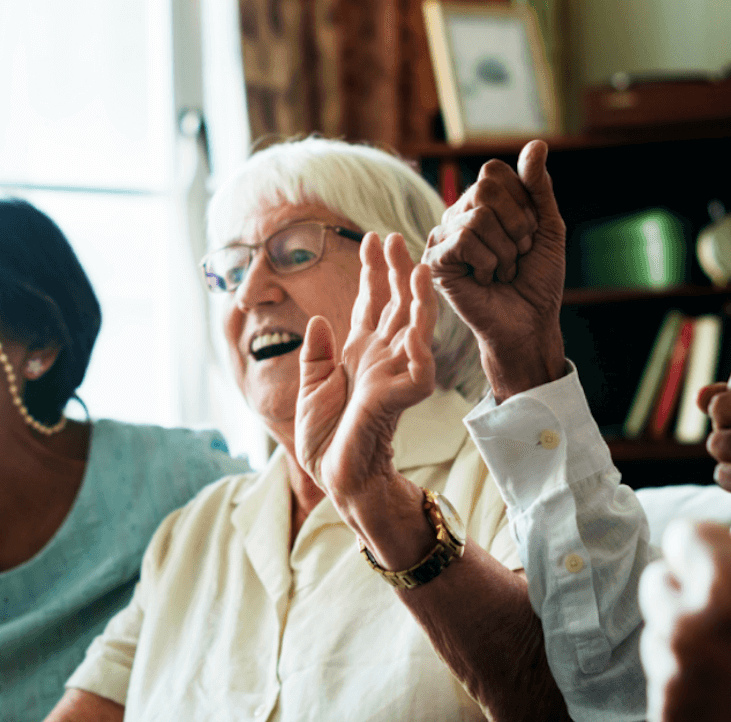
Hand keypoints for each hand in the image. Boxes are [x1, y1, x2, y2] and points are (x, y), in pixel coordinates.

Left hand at [295, 232, 435, 538]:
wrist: (335, 476)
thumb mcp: (310, 389)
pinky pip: (419, 367)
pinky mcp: (403, 397)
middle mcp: (381, 358)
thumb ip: (316, 355)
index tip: (371, 239)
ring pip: (416, 327)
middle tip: (394, 237)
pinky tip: (420, 316)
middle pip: (395, 305)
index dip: (372, 273)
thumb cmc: (325, 439)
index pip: (370, 304)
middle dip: (395, 270)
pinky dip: (421, 343)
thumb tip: (319, 320)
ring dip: (418, 296)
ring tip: (417, 265)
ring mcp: (395, 375)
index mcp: (359, 354)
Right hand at [423, 141, 566, 399]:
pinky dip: (489, 263)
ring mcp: (443, 236)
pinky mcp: (436, 260)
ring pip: (478, 217)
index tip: (531, 234)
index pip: (495, 173)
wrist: (530, 322)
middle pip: (484, 189)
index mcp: (482, 202)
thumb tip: (536, 144)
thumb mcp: (547, 226)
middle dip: (516, 225)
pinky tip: (486, 280)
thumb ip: (538, 186)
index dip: (523, 203)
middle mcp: (458, 214)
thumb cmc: (538, 278)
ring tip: (503, 270)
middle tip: (519, 253)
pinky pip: (465, 240)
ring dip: (505, 250)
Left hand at [639, 520, 730, 721]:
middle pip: (656, 583)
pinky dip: (689, 686)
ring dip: (685, 640)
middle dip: (687, 590)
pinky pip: (662, 684)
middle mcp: (686, 627)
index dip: (705, 550)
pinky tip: (729, 691)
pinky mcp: (671, 719)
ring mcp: (675, 678)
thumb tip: (708, 542)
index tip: (723, 568)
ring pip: (656, 635)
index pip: (677, 537)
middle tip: (729, 615)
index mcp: (721, 580)